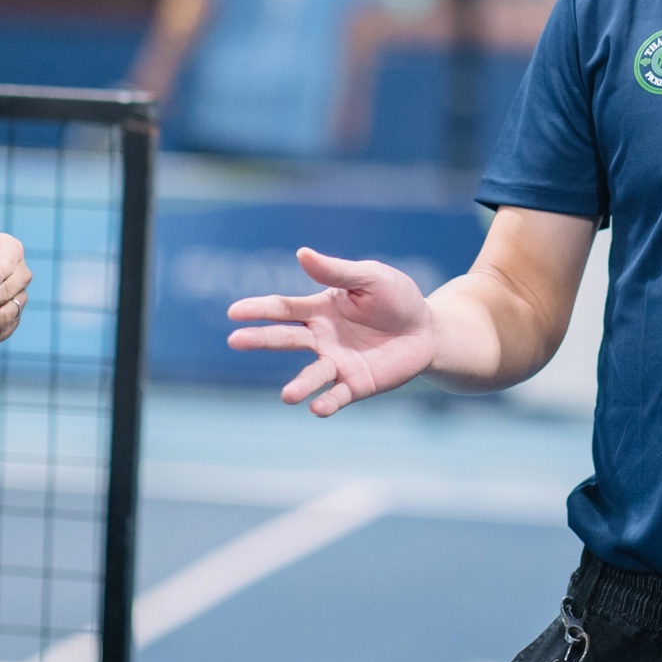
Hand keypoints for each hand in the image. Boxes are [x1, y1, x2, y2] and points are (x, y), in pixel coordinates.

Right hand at [229, 248, 438, 416]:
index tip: (234, 312)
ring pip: (311, 374)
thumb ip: (337, 271)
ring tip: (287, 396)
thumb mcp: (370, 277)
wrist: (427, 330)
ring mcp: (337, 363)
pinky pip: (337, 395)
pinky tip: (317, 408)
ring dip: (299, 385)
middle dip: (260, 340)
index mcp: (319, 309)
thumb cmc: (396, 299)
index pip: (283, 308)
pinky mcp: (356, 384)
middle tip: (235, 341)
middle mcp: (321, 338)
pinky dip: (326, 403)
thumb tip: (301, 253)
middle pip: (286, 339)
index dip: (258, 309)